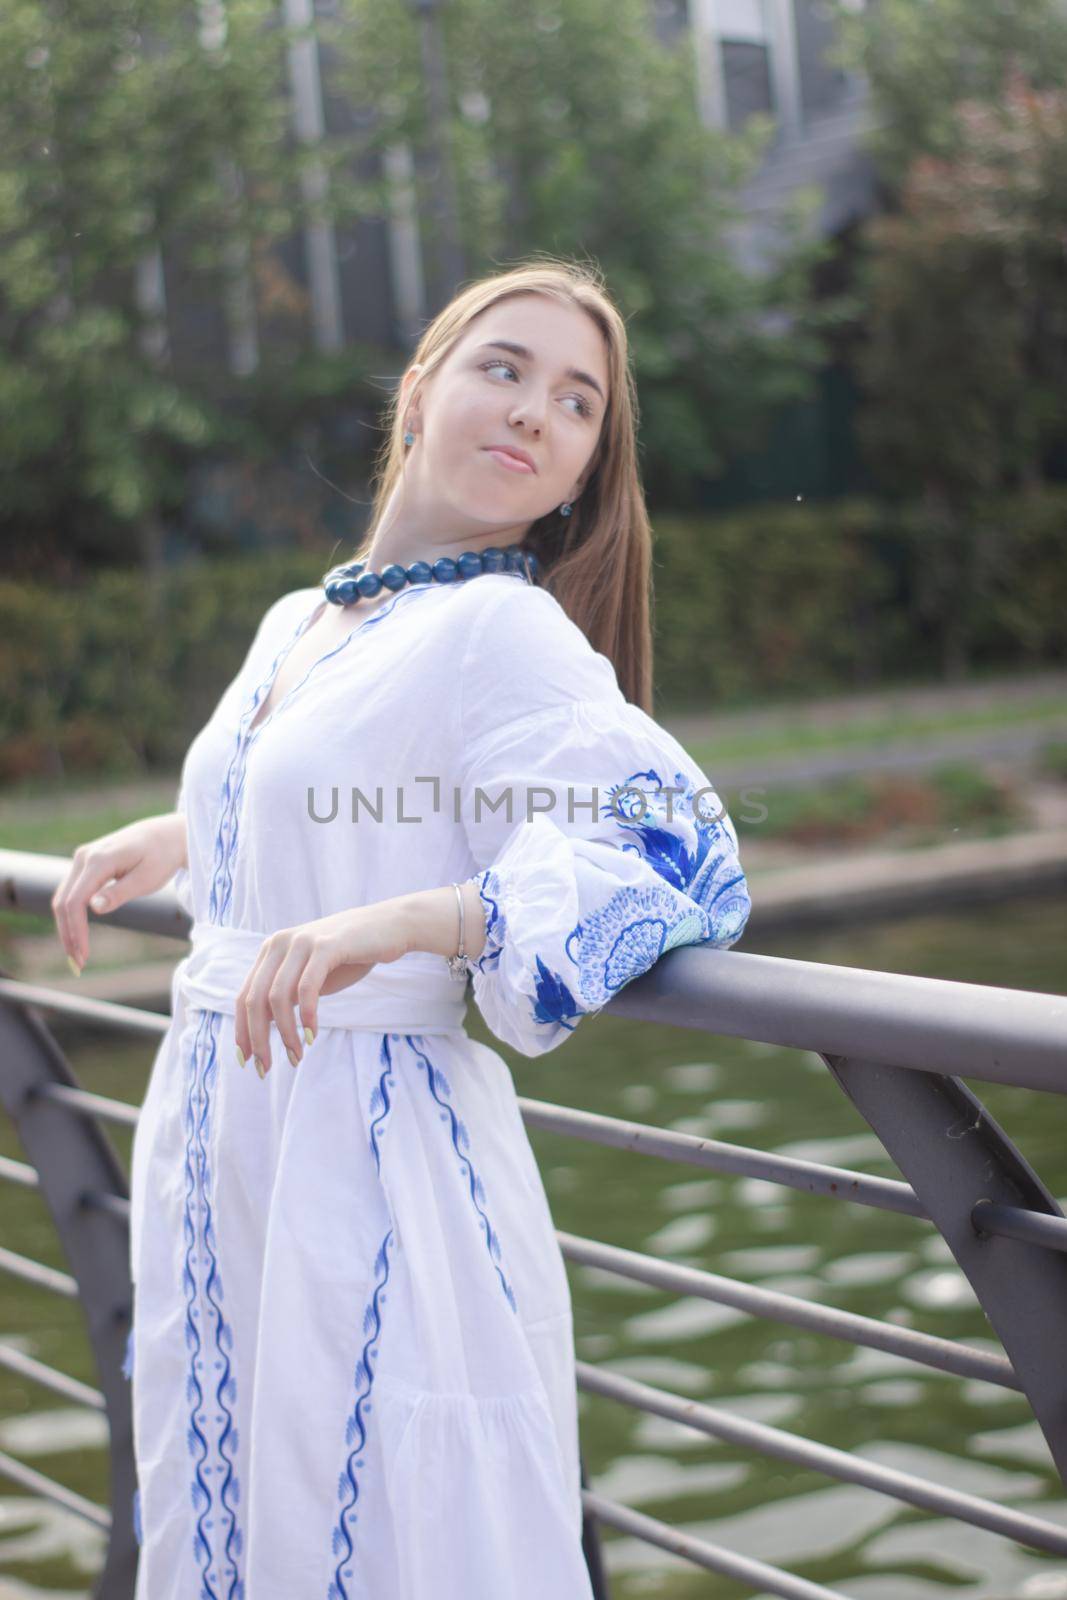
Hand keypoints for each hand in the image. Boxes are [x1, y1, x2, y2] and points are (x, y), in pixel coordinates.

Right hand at [52, 812, 187, 973]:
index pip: (76, 901)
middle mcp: (84, 856)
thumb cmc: (161, 857)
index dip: (76, 931)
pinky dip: (73, 914)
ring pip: (64, 897)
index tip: (84, 956)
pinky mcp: (87, 864)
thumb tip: (93, 908)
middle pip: (63, 901)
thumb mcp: (147, 878)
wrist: (166, 835)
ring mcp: (83, 858)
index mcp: (99, 860)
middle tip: (78, 964)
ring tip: (78, 954)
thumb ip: (119, 893)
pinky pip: (73, 892)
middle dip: (68, 934)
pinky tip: (79, 934)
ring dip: (67, 926)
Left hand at [233, 901, 412, 1076]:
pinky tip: (312, 1035)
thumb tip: (262, 1027)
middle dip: (258, 1039)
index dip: (242, 1031)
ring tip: (296, 1056)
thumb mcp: (312, 977)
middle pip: (255, 1000)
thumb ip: (287, 994)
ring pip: (277, 997)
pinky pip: (307, 987)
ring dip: (285, 1033)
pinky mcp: (326, 946)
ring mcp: (301, 942)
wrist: (390, 927)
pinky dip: (307, 1016)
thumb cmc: (350, 956)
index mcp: (271, 951)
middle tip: (265, 1069)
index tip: (246, 1061)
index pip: (245, 996)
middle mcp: (279, 943)